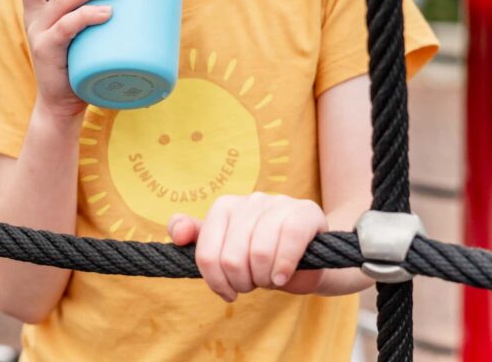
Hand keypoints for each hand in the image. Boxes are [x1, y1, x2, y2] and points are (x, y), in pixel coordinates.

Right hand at [19, 0, 119, 119]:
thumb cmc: (81, 61)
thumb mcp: (85, 29)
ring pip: (60, 0)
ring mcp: (39, 33)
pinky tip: (106, 13)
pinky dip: (87, 16)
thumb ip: (100, 7)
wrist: (65, 104)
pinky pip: (66, 28)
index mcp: (40, 5)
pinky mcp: (47, 52)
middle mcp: (34, 16)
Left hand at [168, 193, 327, 301]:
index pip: (206, 253)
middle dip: (242, 282)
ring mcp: (278, 203)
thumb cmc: (268, 258)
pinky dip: (283, 266)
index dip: (216, 281)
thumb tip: (176, 235)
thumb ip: (201, 243)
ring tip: (271, 280)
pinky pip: (288, 239)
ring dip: (264, 278)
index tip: (228, 291)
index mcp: (225, 207)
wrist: (316, 260)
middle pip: (230, 257)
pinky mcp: (305, 211)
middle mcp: (249, 200)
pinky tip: (283, 276)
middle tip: (255, 284)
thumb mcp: (232, 254)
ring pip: (258, 252)